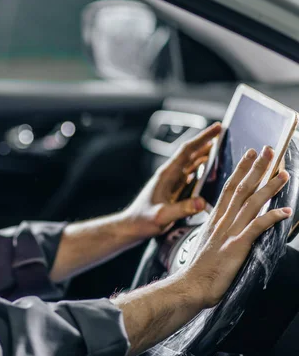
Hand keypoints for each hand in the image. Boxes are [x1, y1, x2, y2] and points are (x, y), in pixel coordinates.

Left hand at [123, 123, 221, 238]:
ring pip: (192, 163)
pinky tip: (210, 169)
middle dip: (207, 142)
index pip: (187, 150)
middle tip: (224, 133)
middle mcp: (170, 174)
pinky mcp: (174, 190)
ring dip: (205, 154)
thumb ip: (181, 209)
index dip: (203, 138)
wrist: (131, 227)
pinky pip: (191, 175)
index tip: (218, 127)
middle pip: (191, 153)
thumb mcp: (162, 216)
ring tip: (221, 148)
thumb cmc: (142, 221)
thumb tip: (202, 202)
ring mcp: (172, 182)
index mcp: (167, 174)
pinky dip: (202, 169)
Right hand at [184, 146, 290, 307]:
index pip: (229, 187)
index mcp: (215, 219)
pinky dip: (271, 218)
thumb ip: (217, 230)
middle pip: (241, 188)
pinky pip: (257, 227)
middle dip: (256, 168)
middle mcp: (222, 221)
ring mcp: (229, 232)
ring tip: (284, 174)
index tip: (250, 155)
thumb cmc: (200, 269)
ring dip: (270, 187)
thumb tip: (225, 225)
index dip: (241, 169)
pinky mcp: (237, 246)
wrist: (192, 285)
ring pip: (252, 203)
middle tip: (269, 151)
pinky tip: (285, 212)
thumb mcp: (207, 242)